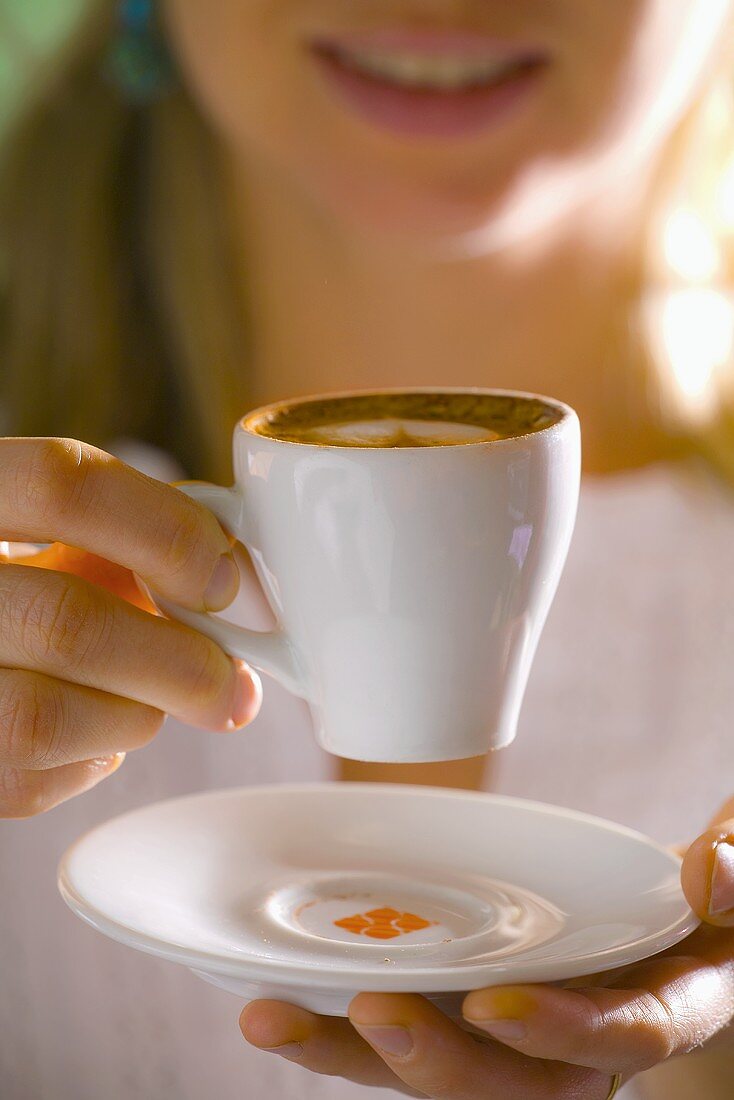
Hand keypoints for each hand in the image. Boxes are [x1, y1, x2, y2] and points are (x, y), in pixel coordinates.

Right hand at [0, 437, 260, 816]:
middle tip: (229, 678)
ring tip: (153, 701)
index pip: (64, 486)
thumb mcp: (51, 536)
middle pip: (67, 623)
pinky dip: (90, 758)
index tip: (220, 577)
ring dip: (134, 716)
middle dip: (177, 661)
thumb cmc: (19, 587)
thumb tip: (226, 577)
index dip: (164, 532)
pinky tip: (95, 729)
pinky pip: (28, 783)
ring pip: (46, 719)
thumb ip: (127, 538)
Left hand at [240, 799, 733, 1097]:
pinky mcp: (468, 1012)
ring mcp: (522, 1034)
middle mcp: (589, 1043)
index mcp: (666, 1005)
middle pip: (516, 1089)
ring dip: (356, 1056)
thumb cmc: (706, 891)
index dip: (564, 1033)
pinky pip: (409, 1032)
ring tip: (270, 1018)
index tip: (497, 1007)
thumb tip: (707, 869)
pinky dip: (338, 1029)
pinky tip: (271, 1001)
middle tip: (371, 1007)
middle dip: (440, 1063)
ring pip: (443, 1072)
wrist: (670, 907)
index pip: (623, 1037)